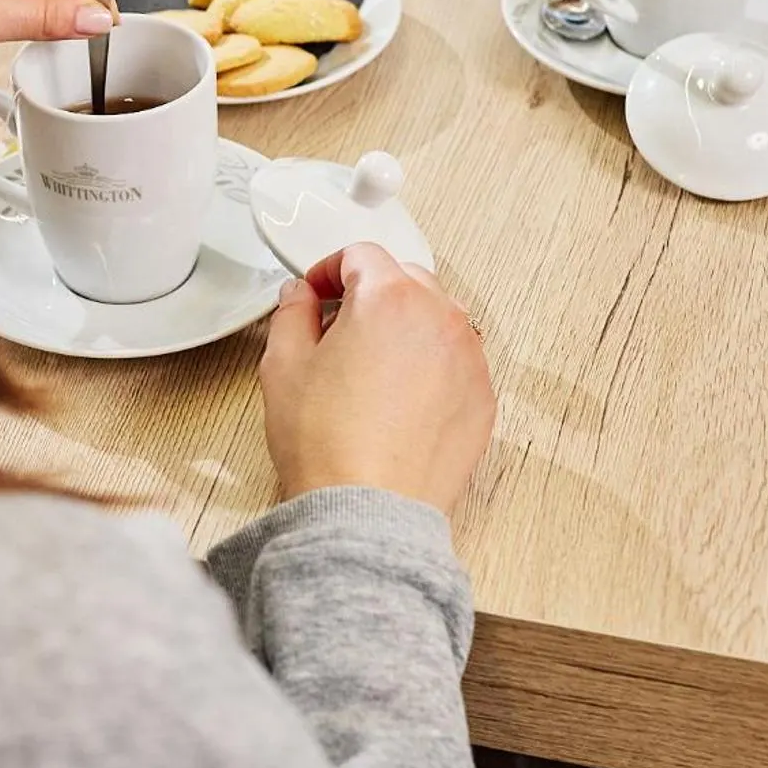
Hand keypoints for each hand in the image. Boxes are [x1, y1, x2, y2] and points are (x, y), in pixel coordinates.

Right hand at [258, 244, 495, 513]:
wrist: (368, 512)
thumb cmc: (328, 445)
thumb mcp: (284, 366)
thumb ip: (291, 313)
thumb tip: (299, 297)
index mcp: (388, 297)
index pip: (361, 255)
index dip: (330, 269)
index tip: (318, 292)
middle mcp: (439, 317)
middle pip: (405, 279)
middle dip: (371, 294)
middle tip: (339, 329)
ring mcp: (468, 357)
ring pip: (436, 318)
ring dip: (405, 327)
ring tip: (371, 368)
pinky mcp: (483, 396)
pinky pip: (456, 361)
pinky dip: (432, 366)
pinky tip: (400, 399)